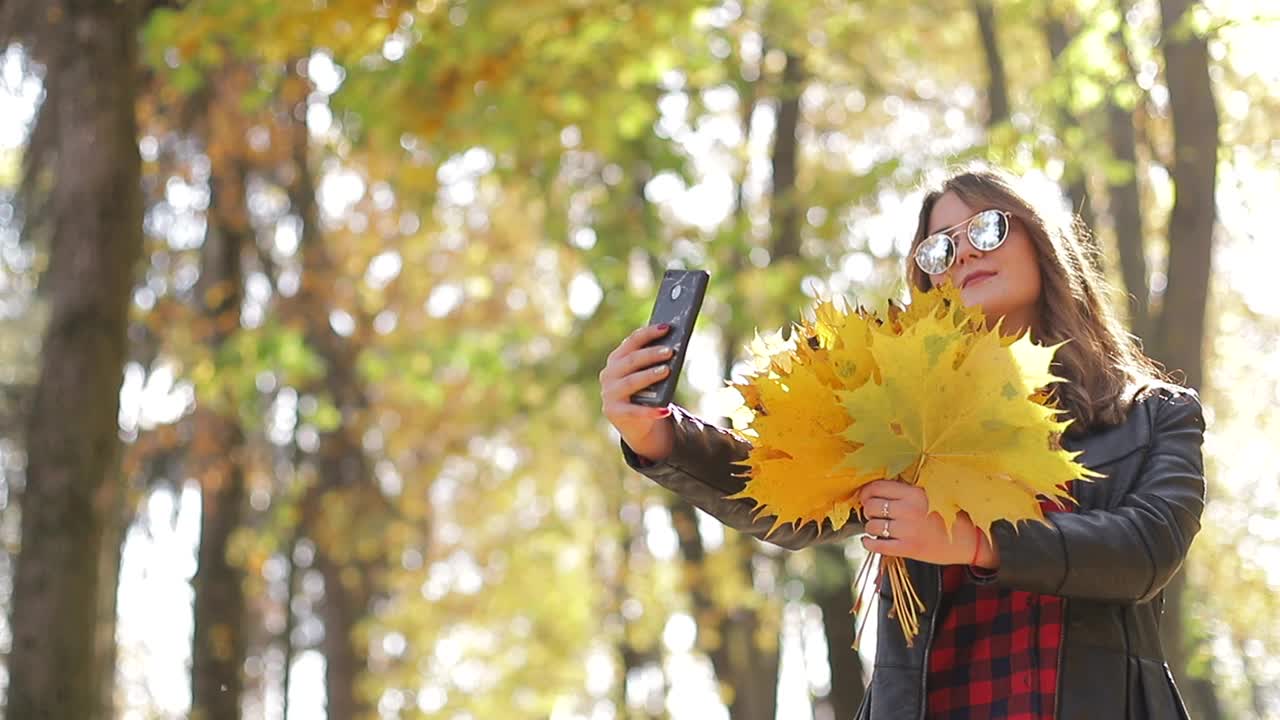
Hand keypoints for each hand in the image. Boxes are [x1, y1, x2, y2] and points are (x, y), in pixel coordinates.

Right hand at [599, 323, 676, 461]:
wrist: (635, 424)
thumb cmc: (644, 392)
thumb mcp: (646, 375)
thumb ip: (653, 363)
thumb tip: (674, 349)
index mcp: (616, 360)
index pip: (632, 342)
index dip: (648, 333)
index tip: (666, 328)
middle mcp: (609, 374)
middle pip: (631, 360)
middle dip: (651, 354)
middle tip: (670, 351)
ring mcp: (609, 393)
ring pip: (631, 382)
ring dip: (649, 375)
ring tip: (666, 371)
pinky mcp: (614, 412)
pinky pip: (634, 411)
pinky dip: (650, 410)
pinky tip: (665, 410)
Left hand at [857, 480, 998, 568]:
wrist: (971, 540)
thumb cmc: (950, 515)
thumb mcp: (930, 494)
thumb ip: (907, 491)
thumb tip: (879, 489)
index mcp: (913, 493)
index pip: (877, 488)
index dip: (866, 492)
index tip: (865, 496)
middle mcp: (907, 510)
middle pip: (871, 506)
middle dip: (867, 509)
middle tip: (871, 512)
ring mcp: (907, 530)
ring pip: (872, 526)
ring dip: (870, 526)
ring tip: (875, 527)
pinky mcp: (908, 548)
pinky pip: (878, 546)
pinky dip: (869, 543)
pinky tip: (869, 541)